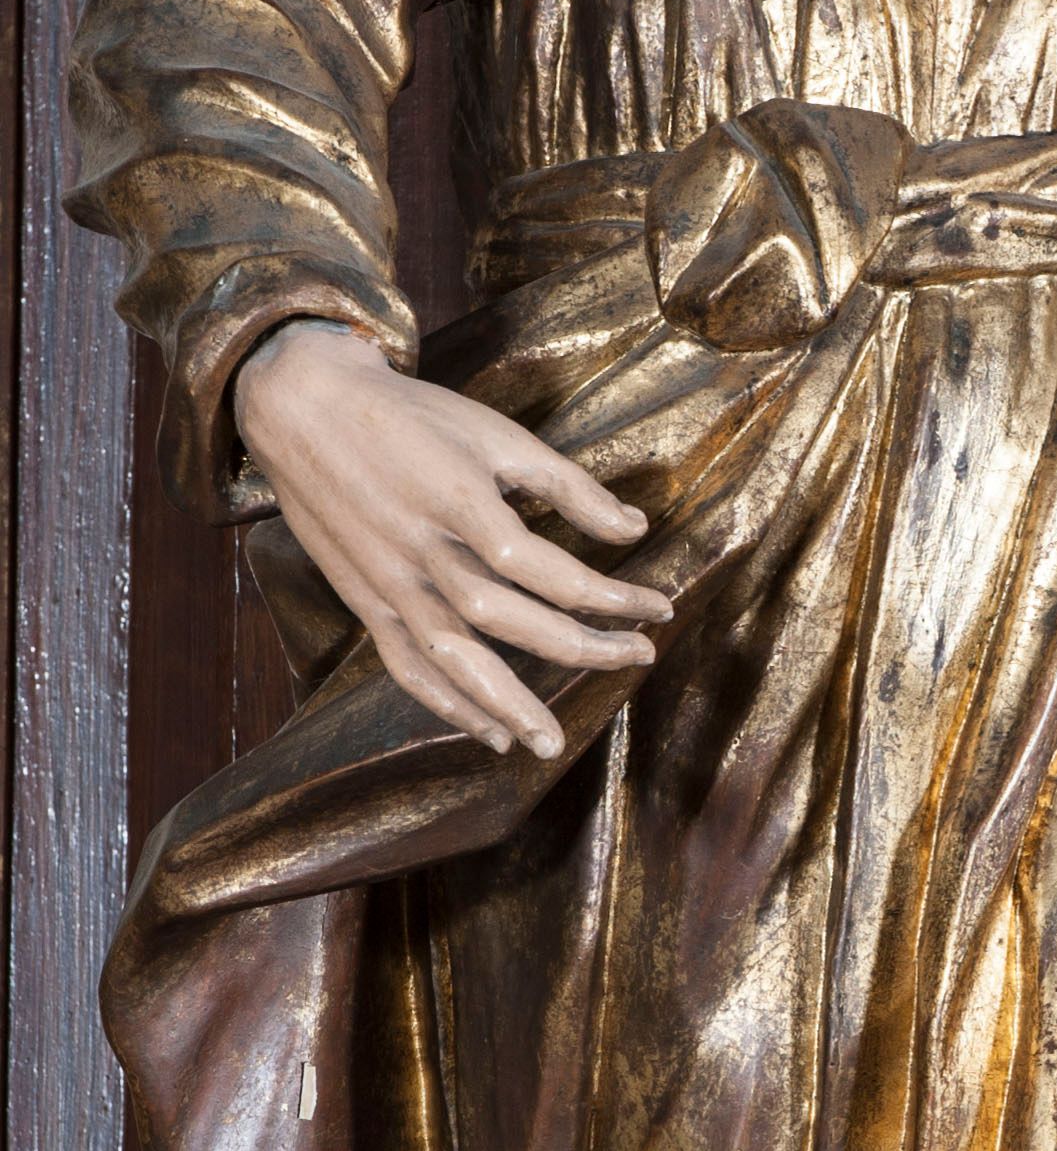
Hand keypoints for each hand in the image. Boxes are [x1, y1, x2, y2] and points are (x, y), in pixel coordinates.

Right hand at [235, 320, 671, 758]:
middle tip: (638, 659)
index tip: (658, 608)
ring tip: (550, 741)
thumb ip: (567, 486)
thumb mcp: (495, 434)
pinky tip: (488, 732)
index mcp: (462, 502)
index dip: (609, 596)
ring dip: (505, 703)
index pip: (548, 569)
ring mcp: (389, 582)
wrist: (304, 409)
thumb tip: (635, 529)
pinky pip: (405, 665)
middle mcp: (423, 551)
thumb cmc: (410, 417)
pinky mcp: (365, 600)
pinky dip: (446, 704)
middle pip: (508, 618)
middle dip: (580, 647)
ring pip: (452, 657)